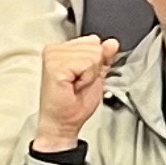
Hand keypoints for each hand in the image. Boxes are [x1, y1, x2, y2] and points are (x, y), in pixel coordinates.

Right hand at [34, 34, 119, 151]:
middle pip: (95, 46)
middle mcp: (55, 49)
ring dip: (90, 75)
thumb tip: (111, 43)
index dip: (96, 63)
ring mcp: (53, 56)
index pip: (94, 41)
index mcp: (62, 48)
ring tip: (76, 85)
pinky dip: (87, 79)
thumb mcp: (96, 76)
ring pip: (93, 54)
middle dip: (94, 69)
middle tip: (79, 84)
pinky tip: (74, 86)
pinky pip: (87, 64)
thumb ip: (104, 57)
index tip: (82, 77)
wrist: (63, 124)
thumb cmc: (74, 104)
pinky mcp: (55, 66)